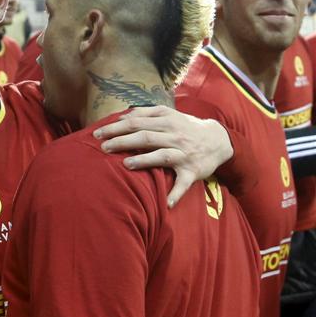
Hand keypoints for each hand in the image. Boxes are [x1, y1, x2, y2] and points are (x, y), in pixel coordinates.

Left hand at [93, 105, 232, 207]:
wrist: (219, 140)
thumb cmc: (186, 127)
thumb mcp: (169, 114)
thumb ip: (145, 113)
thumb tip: (121, 116)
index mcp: (166, 121)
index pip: (136, 122)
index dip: (116, 127)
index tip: (97, 134)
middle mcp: (174, 136)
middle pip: (146, 137)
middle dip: (123, 141)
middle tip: (103, 147)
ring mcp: (184, 154)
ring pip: (162, 156)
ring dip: (145, 161)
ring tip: (126, 165)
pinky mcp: (193, 171)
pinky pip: (184, 183)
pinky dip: (176, 193)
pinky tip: (166, 203)